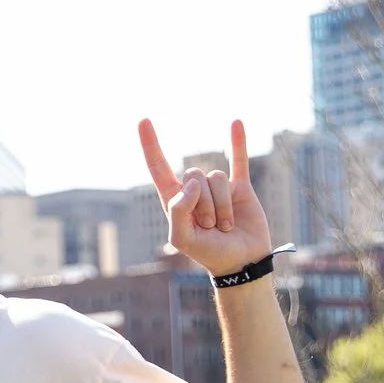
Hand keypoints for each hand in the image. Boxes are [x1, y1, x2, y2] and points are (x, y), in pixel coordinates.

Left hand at [138, 118, 269, 275]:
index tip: (143, 120)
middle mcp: (194, 190)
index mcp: (174, 200)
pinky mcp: (240, 187)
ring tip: (224, 226)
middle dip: (204, 203)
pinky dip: (238, 141)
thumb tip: (190, 184)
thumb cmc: (207, 252)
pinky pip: (238, 160)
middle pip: (194, 176)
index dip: (151, 145)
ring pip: (217, 178)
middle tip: (209, 226)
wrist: (240, 261)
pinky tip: (236, 123)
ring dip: (222, 206)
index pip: (159, 167)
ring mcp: (217, 187)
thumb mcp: (182, 239)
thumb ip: (178, 212)